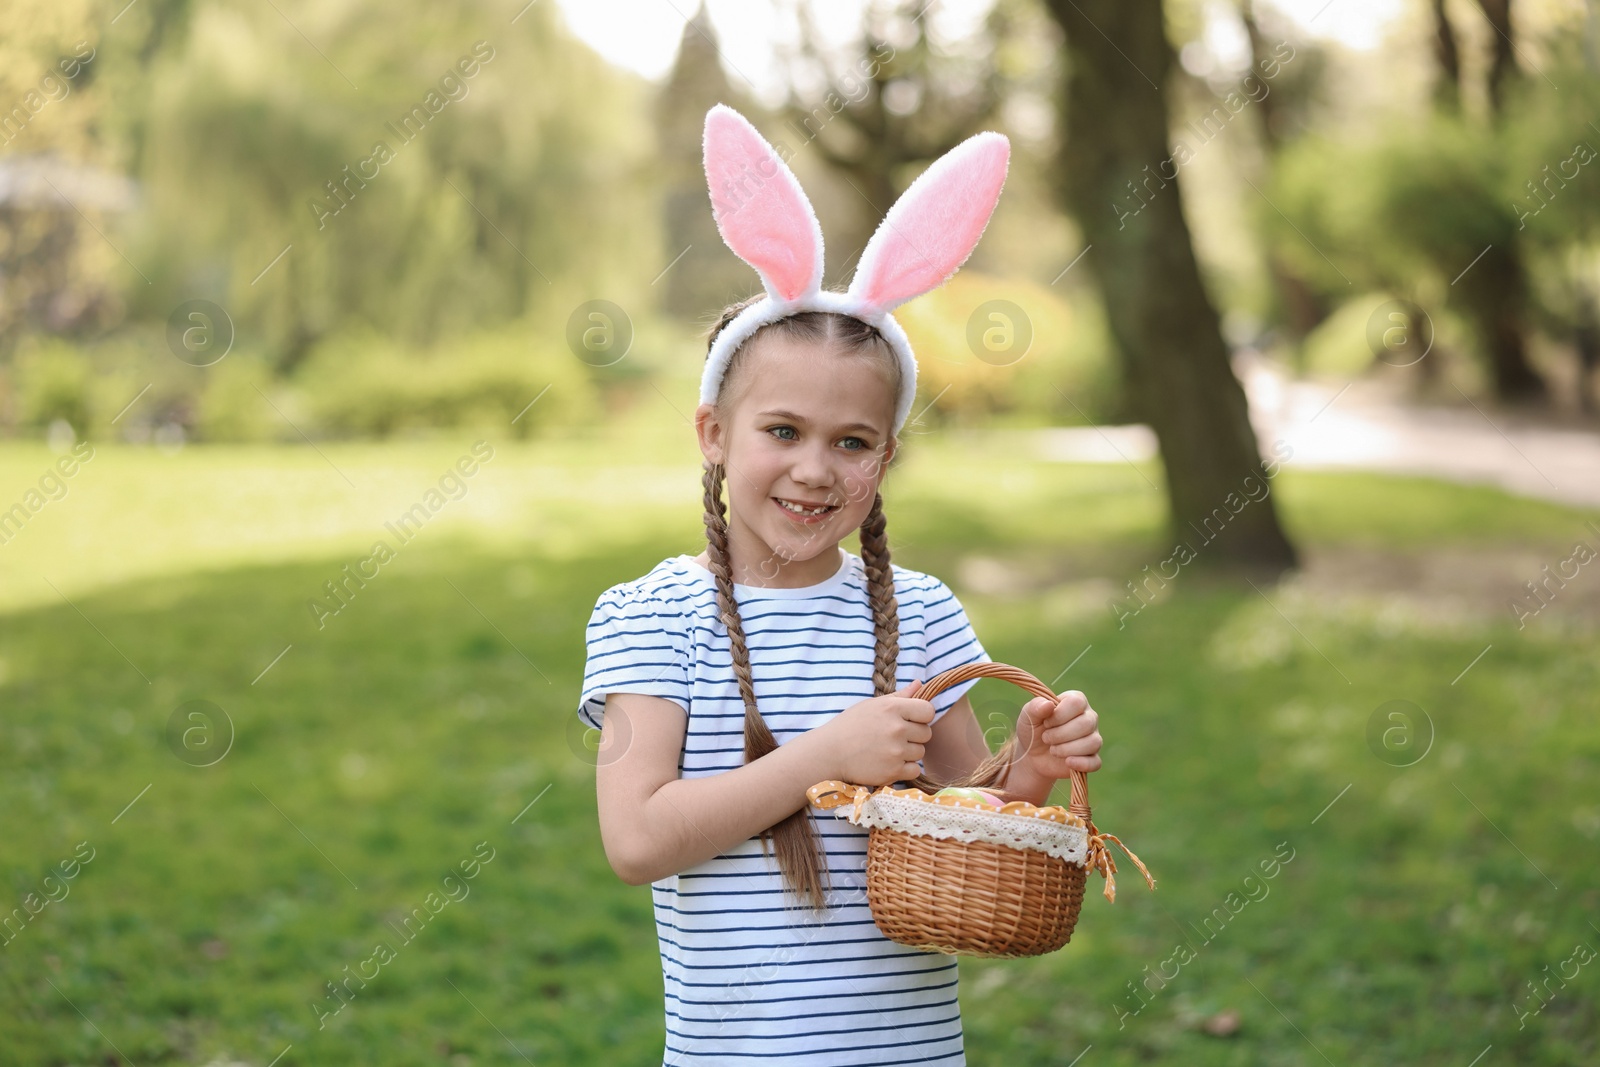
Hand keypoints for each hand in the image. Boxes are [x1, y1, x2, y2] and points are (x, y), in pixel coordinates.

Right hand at [817, 682, 935, 785]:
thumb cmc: (850, 725)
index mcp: (892, 708)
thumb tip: (920, 684)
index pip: (928, 711)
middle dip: (914, 736)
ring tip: (889, 750)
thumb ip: (899, 696)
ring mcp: (895, 751)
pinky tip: (890, 763)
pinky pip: (914, 769)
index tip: (910, 720)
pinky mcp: (892, 771)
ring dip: (909, 753)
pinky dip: (905, 769)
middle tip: (895, 737)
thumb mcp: (872, 705)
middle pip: (926, 733)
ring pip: (920, 752)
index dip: (921, 716)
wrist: (830, 753)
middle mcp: (896, 728)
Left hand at [1014, 690, 1101, 781]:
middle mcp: (1089, 717)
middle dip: (1060, 734)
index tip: (1045, 723)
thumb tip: (1048, 704)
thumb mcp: (1028, 716)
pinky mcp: (1091, 758)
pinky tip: (1067, 762)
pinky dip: (1081, 763)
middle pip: (1086, 723)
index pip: (1077, 703)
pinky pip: (1095, 762)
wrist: (1033, 755)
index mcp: (1076, 701)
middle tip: (1046, 738)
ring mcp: (1093, 738)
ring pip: (1093, 742)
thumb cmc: (1033, 730)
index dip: (1059, 715)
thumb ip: (1035, 707)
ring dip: (1067, 749)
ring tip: (1053, 750)